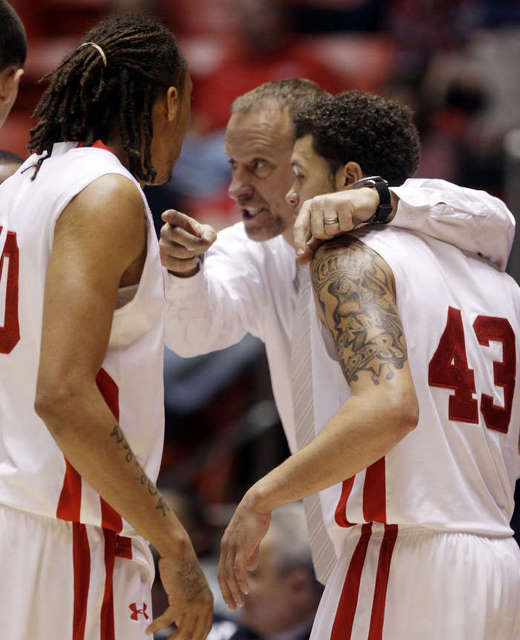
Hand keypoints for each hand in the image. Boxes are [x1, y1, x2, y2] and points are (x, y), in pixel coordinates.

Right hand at [147, 549, 212, 638]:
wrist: (178, 551)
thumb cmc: (181, 568)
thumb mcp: (189, 590)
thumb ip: (188, 607)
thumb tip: (179, 624)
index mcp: (209, 602)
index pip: (205, 630)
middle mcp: (204, 605)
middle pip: (195, 635)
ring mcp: (193, 604)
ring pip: (183, 633)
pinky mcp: (180, 600)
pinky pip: (167, 620)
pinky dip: (157, 626)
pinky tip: (148, 630)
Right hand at [160, 210, 216, 276]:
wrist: (191, 251)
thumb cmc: (198, 237)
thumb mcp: (207, 233)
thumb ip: (209, 235)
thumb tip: (205, 242)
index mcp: (176, 220)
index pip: (172, 216)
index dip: (169, 216)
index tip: (165, 216)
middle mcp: (166, 231)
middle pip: (178, 234)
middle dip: (193, 241)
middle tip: (202, 245)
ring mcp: (162, 245)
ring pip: (181, 251)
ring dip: (193, 253)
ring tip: (194, 251)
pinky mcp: (163, 260)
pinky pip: (179, 264)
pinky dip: (189, 264)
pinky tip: (192, 259)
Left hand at [218, 492, 270, 610]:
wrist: (257, 502)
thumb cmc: (256, 517)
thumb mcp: (252, 538)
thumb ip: (250, 554)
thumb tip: (250, 569)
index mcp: (227, 545)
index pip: (221, 570)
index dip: (225, 585)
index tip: (231, 598)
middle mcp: (226, 547)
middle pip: (222, 576)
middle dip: (227, 593)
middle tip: (233, 607)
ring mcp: (232, 547)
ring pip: (229, 575)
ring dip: (234, 591)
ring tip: (240, 603)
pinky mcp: (241, 546)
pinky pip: (238, 568)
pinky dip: (241, 581)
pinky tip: (246, 590)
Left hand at [293, 187, 380, 264]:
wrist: (365, 201)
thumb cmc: (342, 217)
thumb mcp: (325, 230)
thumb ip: (312, 244)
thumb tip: (299, 261)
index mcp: (308, 206)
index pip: (299, 226)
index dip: (299, 241)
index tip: (300, 255)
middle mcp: (317, 201)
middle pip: (317, 232)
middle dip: (328, 235)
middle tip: (336, 225)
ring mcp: (330, 201)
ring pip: (330, 230)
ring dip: (340, 230)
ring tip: (343, 220)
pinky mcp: (343, 203)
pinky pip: (344, 226)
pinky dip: (349, 226)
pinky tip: (351, 217)